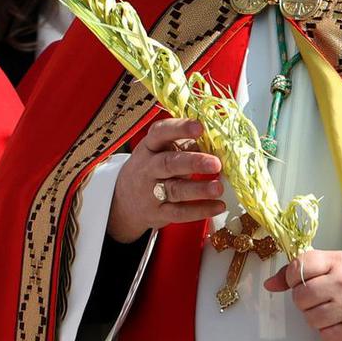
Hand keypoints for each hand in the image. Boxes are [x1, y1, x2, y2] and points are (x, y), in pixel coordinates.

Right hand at [107, 118, 224, 243]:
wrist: (123, 199)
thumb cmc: (152, 167)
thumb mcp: (160, 150)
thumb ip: (184, 145)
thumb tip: (217, 143)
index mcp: (150, 146)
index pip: (161, 133)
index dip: (180, 129)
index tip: (200, 127)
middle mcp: (148, 168)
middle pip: (169, 164)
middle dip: (193, 163)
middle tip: (216, 163)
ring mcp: (151, 192)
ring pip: (175, 190)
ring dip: (199, 189)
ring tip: (218, 188)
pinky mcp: (158, 213)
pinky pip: (180, 213)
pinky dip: (200, 210)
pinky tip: (218, 206)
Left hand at [264, 249, 341, 340]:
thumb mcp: (329, 265)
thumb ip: (298, 271)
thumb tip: (269, 285)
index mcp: (339, 260)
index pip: (299, 267)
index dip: (292, 277)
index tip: (300, 280)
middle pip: (300, 296)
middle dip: (303, 300)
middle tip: (318, 297)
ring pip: (309, 318)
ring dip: (315, 317)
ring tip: (330, 309)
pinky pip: (324, 335)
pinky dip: (327, 331)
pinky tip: (338, 321)